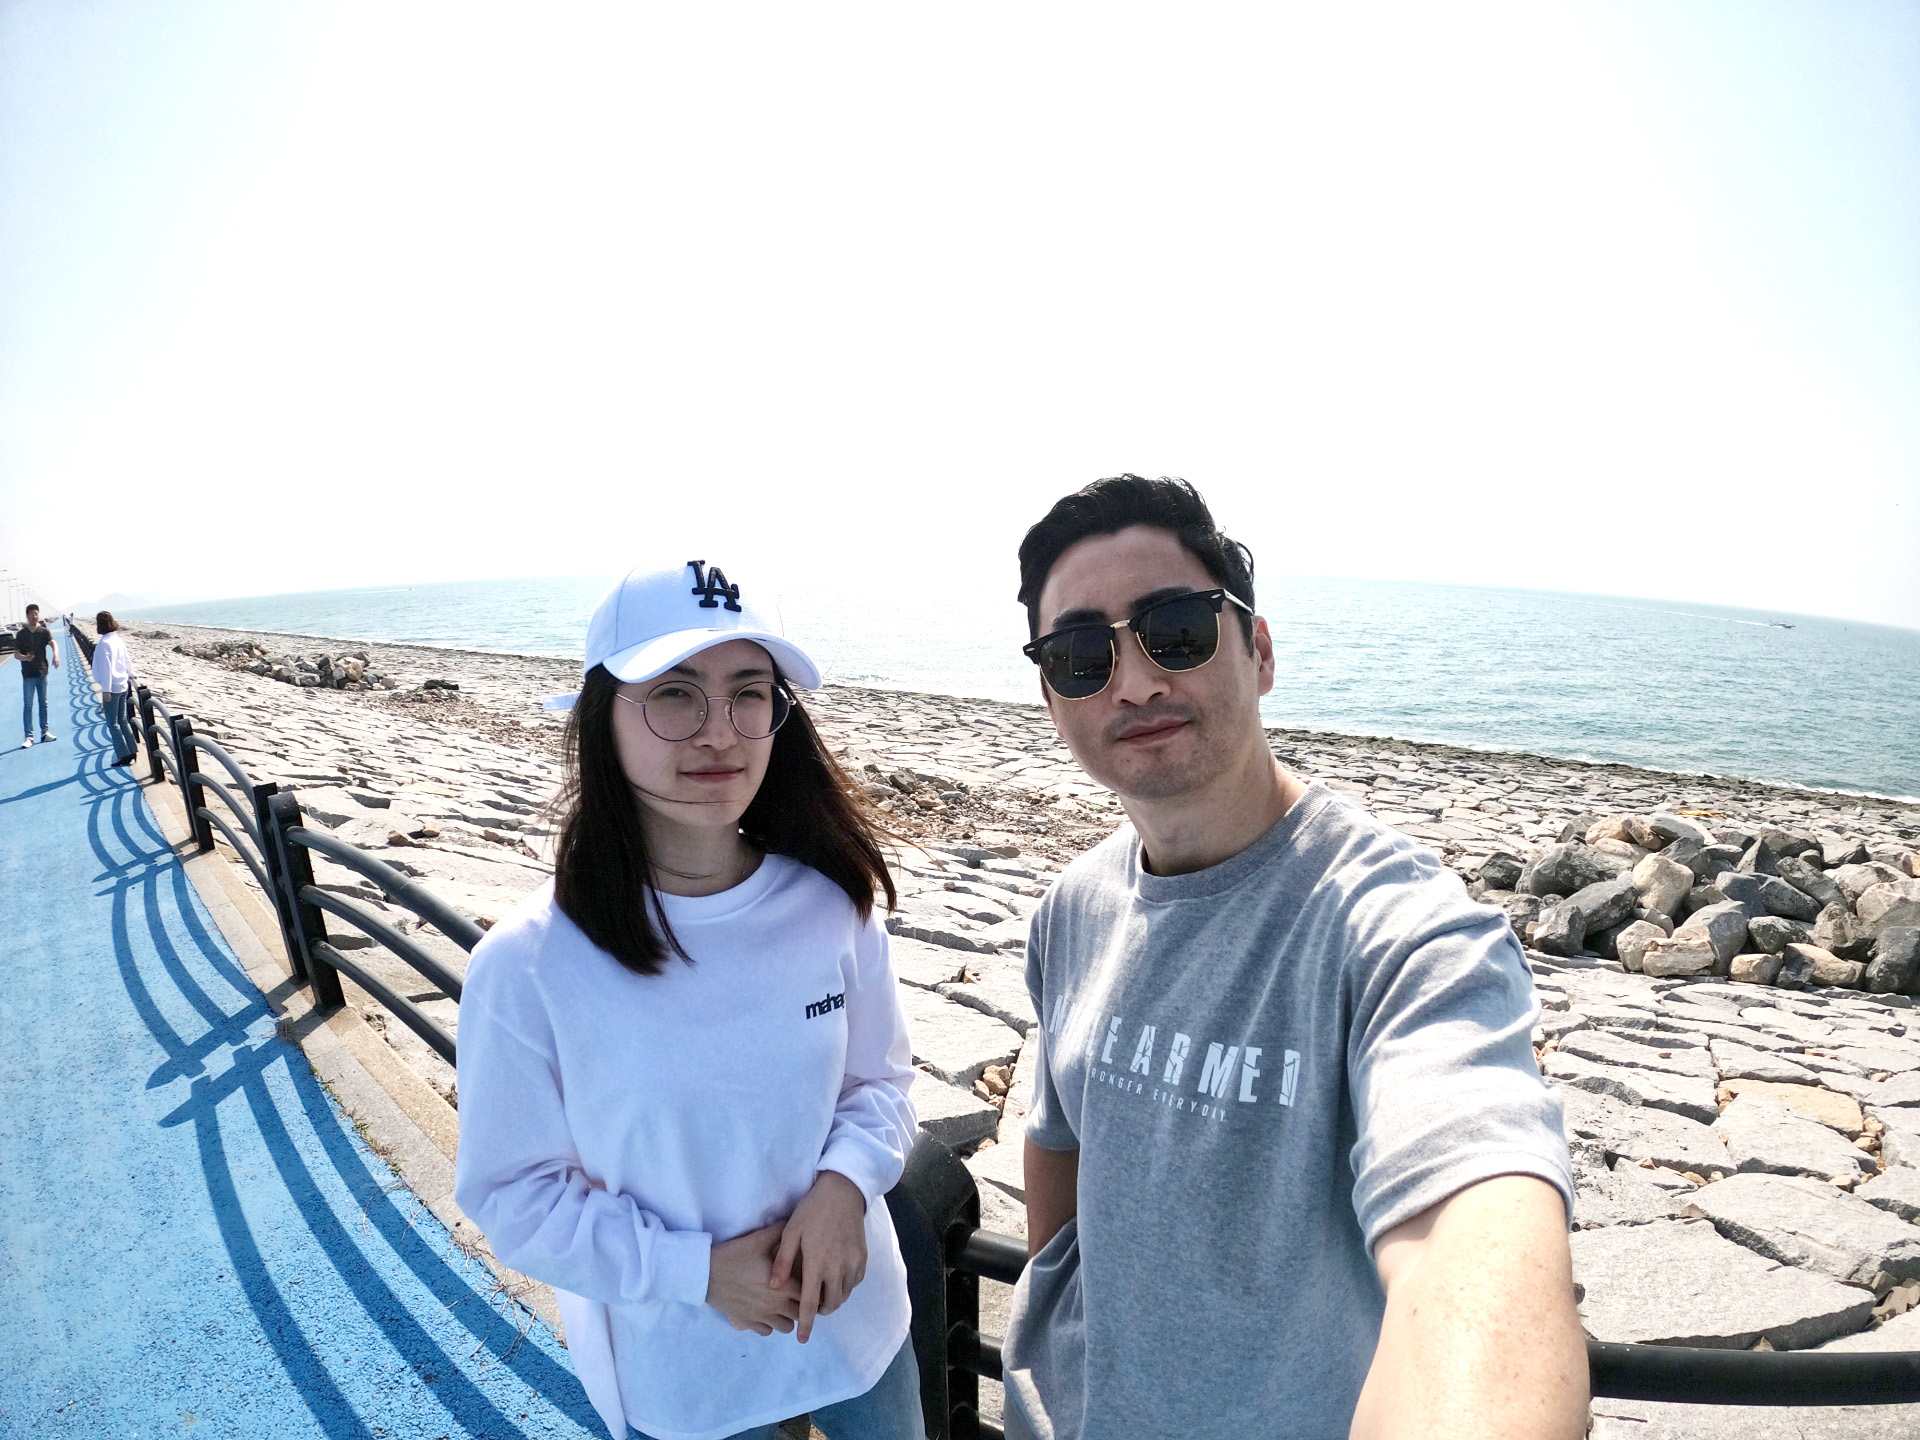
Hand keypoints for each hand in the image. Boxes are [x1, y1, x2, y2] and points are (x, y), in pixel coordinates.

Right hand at [706, 1221, 801, 1335]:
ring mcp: (761, 1317)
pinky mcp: (748, 1323)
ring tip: (782, 1304)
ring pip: (786, 1327)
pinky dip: (770, 1324)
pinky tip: (766, 1312)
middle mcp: (776, 1305)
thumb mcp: (759, 1239)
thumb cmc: (735, 1255)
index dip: (810, 1288)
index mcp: (783, 1286)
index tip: (808, 1282)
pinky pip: (767, 1332)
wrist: (706, 1273)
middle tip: (796, 1293)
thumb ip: (780, 1231)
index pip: (809, 1294)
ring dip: (787, 1316)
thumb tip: (795, 1223)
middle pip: (800, 1313)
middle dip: (801, 1304)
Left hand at [770, 1169, 868, 1342]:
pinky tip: (836, 1278)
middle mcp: (838, 1268)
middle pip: (831, 1304)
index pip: (811, 1304)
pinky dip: (845, 1286)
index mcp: (817, 1264)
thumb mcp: (791, 1232)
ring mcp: (853, 1263)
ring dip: (833, 1299)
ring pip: (844, 1295)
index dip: (806, 1324)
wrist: (843, 1191)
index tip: (802, 1339)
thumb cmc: (811, 1210)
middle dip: (820, 1311)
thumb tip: (773, 1287)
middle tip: (810, 1306)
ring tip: (822, 1292)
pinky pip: (855, 1282)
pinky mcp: (863, 1257)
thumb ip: (783, 1261)